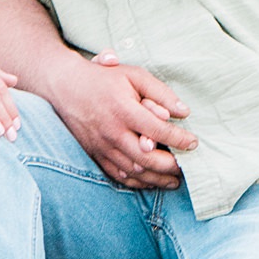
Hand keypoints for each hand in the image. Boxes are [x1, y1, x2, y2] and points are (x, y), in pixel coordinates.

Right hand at [56, 50, 197, 189]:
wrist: (65, 87)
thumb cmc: (103, 79)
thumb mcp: (134, 75)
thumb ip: (160, 92)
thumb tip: (184, 112)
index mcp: (123, 110)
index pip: (158, 130)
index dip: (179, 139)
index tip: (194, 143)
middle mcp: (112, 132)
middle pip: (147, 158)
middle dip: (171, 166)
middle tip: (186, 167)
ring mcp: (102, 147)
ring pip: (134, 171)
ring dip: (157, 179)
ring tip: (174, 180)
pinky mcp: (95, 155)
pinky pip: (118, 175)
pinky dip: (137, 182)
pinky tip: (150, 181)